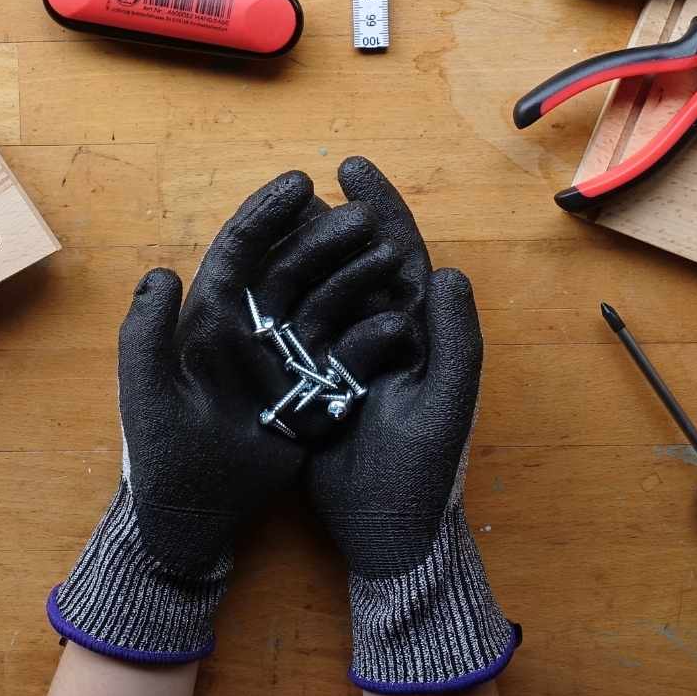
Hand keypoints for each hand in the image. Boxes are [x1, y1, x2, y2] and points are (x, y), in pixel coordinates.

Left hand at [49, 172, 392, 661]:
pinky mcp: (312, 393)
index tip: (301, 181)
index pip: (239, 254)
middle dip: (324, 236)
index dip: (267, 214)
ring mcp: (283, 361)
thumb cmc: (162, 457)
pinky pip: (345, 353)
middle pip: (290, 269)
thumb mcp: (148, 395)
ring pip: (324, 302)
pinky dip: (370, 333)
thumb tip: (162, 274)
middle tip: (363, 214)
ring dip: (355, 274)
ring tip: (389, 250)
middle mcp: (248, 332)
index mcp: (207, 321)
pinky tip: (398, 319)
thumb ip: (146, 335)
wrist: (195, 518)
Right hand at [305, 161, 518, 693]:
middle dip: (327, 217)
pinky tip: (243, 277)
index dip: (380, 206)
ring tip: (265, 219)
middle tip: (293, 185)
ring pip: (318, 288)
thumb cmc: (424, 469)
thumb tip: (446, 271)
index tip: (351, 166)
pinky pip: (291, 329)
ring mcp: (345, 356)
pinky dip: (272, 299)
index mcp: (421, 329)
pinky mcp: (313, 383)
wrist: (385, 529)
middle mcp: (384, 334)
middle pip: (354, 260)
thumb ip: (453, 337)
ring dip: (295, 253)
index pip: (402, 251)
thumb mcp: (445, 401)